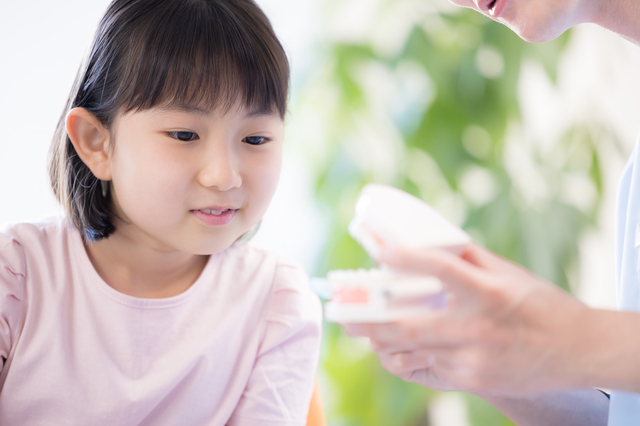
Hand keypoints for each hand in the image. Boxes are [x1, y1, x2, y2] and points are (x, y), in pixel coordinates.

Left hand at [342, 244, 591, 394]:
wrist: (577, 351)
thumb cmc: (540, 304)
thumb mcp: (507, 272)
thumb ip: (463, 259)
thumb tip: (423, 242)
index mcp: (489, 292)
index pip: (439, 269)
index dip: (403, 257)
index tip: (377, 250)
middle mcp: (478, 328)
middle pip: (407, 324)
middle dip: (365, 318)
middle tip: (341, 310)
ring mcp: (472, 360)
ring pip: (408, 351)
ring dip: (377, 338)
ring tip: (357, 326)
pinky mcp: (470, 380)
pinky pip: (422, 368)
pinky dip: (401, 355)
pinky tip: (390, 345)